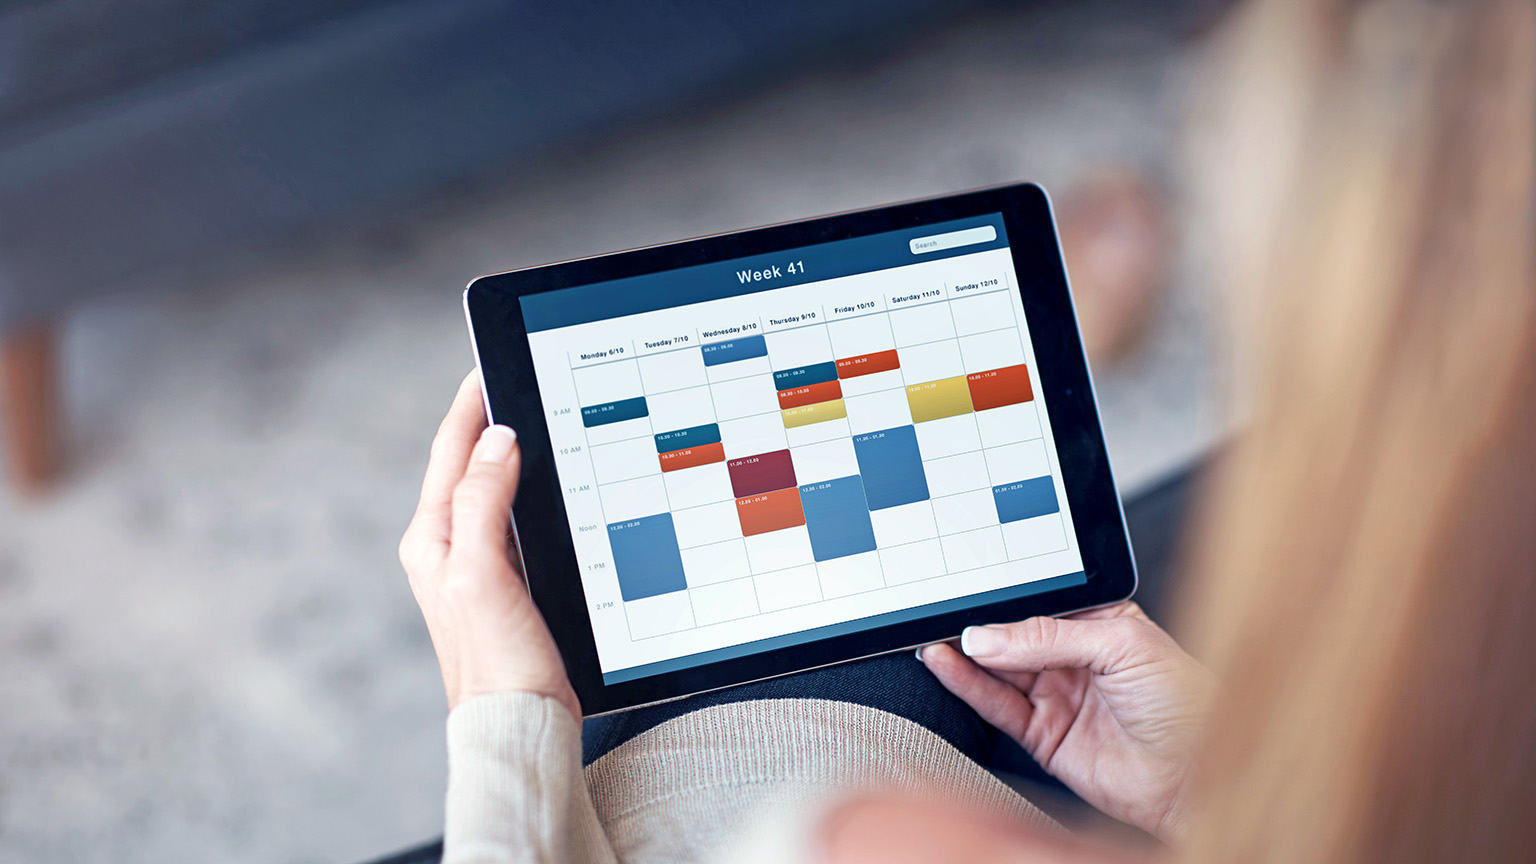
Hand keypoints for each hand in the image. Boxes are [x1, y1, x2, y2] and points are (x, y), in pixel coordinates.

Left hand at [398, 372, 579, 717]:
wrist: (520, 723)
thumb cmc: (498, 661)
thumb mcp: (483, 572)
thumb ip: (482, 501)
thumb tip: (498, 440)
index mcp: (432, 538)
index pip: (452, 449)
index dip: (471, 404)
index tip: (489, 364)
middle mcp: (447, 547)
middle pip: (468, 463)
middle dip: (489, 418)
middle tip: (516, 378)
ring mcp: (476, 565)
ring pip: (491, 488)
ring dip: (509, 452)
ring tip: (533, 415)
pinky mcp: (506, 583)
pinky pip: (513, 517)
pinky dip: (528, 490)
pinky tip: (550, 484)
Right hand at [920, 603, 1211, 841]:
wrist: (1197, 776)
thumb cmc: (1186, 705)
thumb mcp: (1123, 645)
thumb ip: (1050, 636)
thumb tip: (991, 635)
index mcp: (1099, 624)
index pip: (1040, 604)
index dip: (1006, 599)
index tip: (972, 593)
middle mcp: (1074, 658)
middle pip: (1012, 636)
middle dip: (980, 626)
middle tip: (945, 615)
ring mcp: (1057, 696)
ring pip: (998, 669)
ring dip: (964, 654)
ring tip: (935, 638)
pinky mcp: (1043, 734)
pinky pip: (996, 705)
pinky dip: (967, 685)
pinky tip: (947, 664)